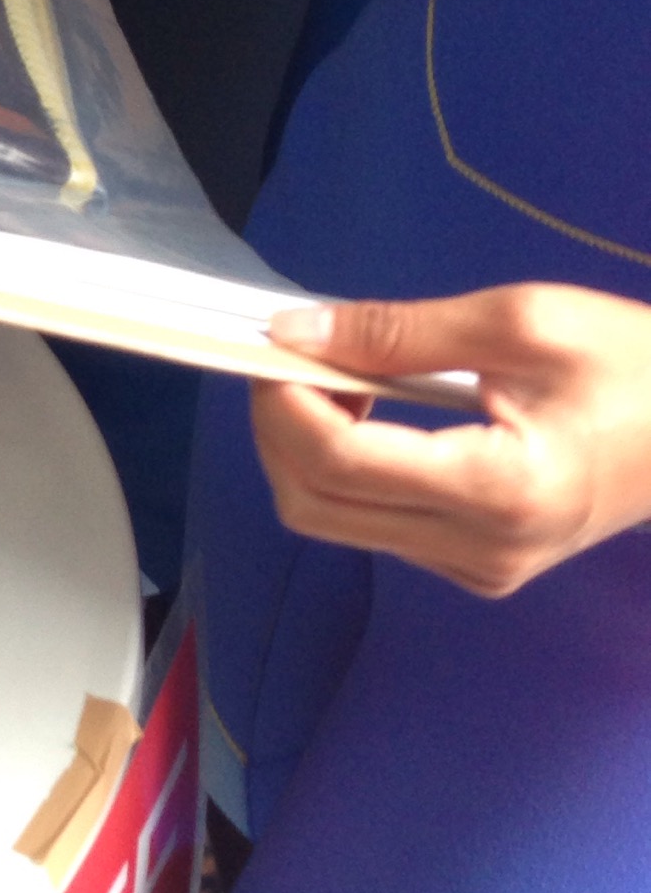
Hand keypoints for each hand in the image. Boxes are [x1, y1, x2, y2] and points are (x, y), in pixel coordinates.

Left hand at [255, 286, 650, 595]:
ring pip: (333, 522)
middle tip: (302, 356)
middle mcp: (479, 551)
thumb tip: (294, 331)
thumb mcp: (521, 322)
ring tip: (347, 379)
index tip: (277, 342)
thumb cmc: (637, 365)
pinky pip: (374, 527)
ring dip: (309, 447)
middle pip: (313, 504)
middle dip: (281, 426)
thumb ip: (398, 331)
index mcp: (498, 491)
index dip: (283, 400)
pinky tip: (380, 415)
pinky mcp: (477, 570)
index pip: (337, 462)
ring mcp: (477, 571)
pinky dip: (348, 470)